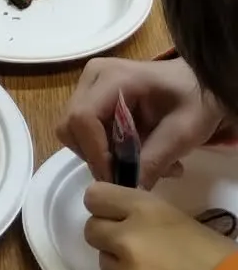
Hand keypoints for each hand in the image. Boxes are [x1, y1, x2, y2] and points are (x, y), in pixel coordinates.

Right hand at [59, 55, 225, 185]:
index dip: (96, 154)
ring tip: (141, 164)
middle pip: (71, 127)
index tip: (119, 180)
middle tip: (133, 173)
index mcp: (114, 77)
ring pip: (74, 133)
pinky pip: (84, 132)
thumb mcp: (183, 133)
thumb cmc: (195, 101)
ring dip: (102, 156)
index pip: (83, 118)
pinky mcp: (91, 97)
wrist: (199, 83)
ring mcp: (89, 85)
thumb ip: (154, 161)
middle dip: (98, 157)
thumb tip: (128, 192)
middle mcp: (92, 77)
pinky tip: (135, 153)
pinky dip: (104, 150)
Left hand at [84, 183, 234, 269]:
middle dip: (109, 238)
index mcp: (145, 210)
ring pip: (106, 266)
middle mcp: (126, 240)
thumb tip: (132, 223)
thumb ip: (149, 220)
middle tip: (132, 249)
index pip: (95, 197)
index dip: (103, 206)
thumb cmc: (219, 261)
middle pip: (92, 231)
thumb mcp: (183, 224)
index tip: (113, 214)